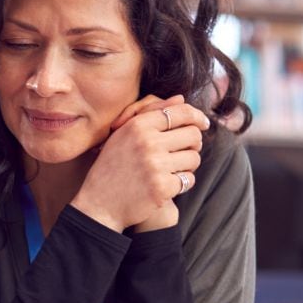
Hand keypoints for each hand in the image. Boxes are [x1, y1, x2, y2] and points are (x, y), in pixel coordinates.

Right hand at [72, 95, 207, 231]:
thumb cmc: (112, 166)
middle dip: (194, 143)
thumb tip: (182, 99)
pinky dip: (182, 183)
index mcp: (138, 125)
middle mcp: (148, 143)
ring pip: (194, 158)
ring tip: (173, 168)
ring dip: (188, 164)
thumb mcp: (123, 133)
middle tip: (185, 150)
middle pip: (193, 135)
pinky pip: (189, 180)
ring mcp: (155, 166)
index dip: (197, 116)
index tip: (203, 123)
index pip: (181, 113)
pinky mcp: (162, 188)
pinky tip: (168, 184)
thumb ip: (151, 113)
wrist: (99, 203)